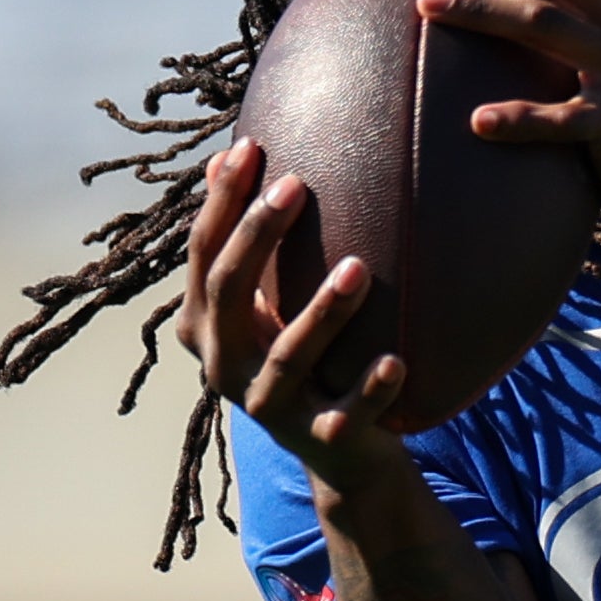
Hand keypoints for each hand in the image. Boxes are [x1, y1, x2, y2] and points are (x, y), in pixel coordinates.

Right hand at [177, 141, 409, 495]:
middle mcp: (225, 366)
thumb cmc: (297, 357)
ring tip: (357, 268)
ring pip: (290, 356)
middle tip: (296, 185)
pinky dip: (371, 390)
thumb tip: (226, 155)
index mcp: (207, 327)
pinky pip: (346, 414)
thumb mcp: (262, 303)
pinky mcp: (321, 438)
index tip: (251, 148)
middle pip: (229, 293)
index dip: (223, 203)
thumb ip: (243, 240)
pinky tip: (396, 361)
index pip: (203, 254)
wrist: (337, 452)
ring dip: (323, 312)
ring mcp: (271, 407)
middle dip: (258, 237)